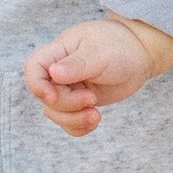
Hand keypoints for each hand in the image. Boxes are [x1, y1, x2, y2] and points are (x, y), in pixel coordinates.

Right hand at [25, 14, 172, 136]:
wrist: (139, 54)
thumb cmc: (119, 46)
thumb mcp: (99, 52)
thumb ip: (77, 64)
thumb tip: (54, 73)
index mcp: (58, 52)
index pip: (33, 68)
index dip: (37, 86)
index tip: (53, 96)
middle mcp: (58, 72)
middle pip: (46, 96)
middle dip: (67, 105)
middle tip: (92, 100)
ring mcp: (68, 89)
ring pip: (55, 113)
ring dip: (73, 119)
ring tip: (96, 116)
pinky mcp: (79, 103)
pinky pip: (68, 122)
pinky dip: (78, 127)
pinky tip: (94, 121)